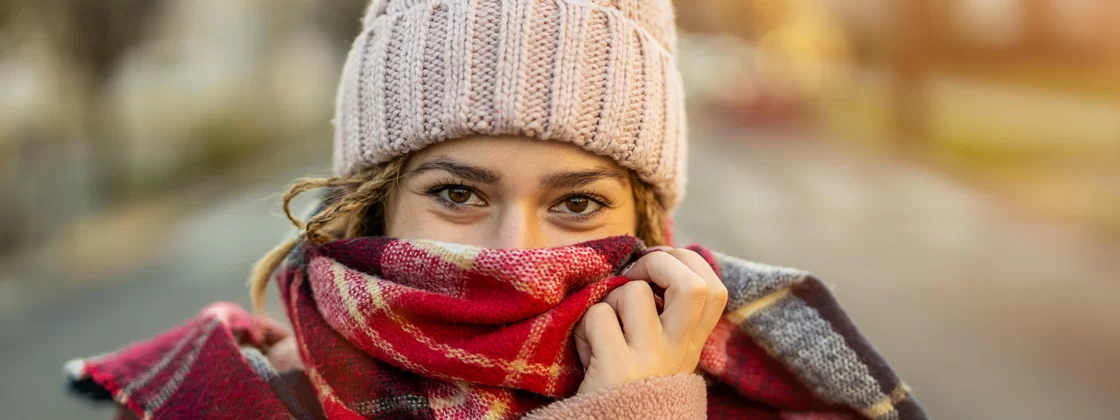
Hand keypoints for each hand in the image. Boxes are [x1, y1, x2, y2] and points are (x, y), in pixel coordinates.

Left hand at [573, 248, 726, 394]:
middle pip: (693, 286)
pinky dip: (583, 325)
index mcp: (691, 345)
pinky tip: (587, 349)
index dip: (689, 263)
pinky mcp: (617, 368)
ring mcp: (650, 359)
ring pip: (633, 292)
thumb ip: (666, 318)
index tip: (659, 267)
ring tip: (603, 327)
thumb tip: (654, 264)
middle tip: (633, 276)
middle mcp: (678, 351)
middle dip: (658, 263)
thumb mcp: (659, 355)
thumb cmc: (627, 387)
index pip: (715, 290)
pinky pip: (598, 316)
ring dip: (607, 299)